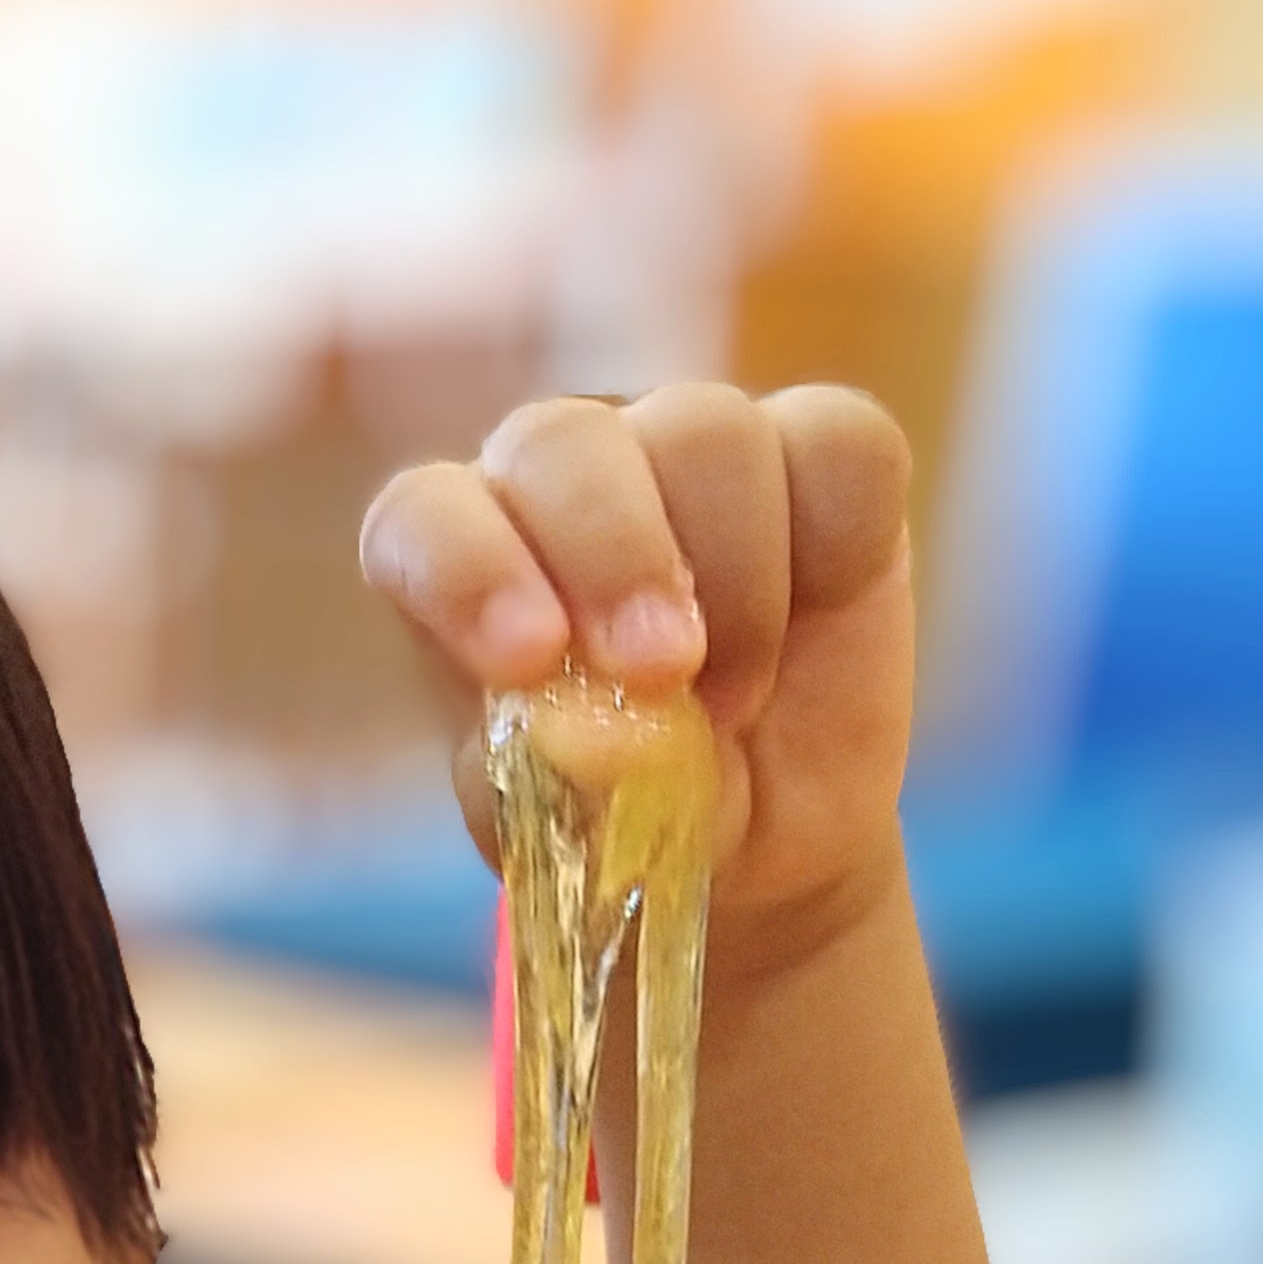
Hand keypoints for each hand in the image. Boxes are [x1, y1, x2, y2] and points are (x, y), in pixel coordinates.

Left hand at [358, 383, 913, 970]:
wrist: (756, 833)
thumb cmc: (624, 815)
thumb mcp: (574, 830)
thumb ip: (563, 785)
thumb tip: (595, 736)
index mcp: (461, 555)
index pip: (424, 516)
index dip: (468, 569)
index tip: (527, 660)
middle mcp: (561, 476)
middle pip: (564, 443)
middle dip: (614, 558)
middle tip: (659, 675)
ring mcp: (689, 447)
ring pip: (706, 430)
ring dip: (731, 571)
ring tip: (732, 700)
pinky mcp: (819, 452)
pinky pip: (838, 440)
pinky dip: (834, 537)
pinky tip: (813, 621)